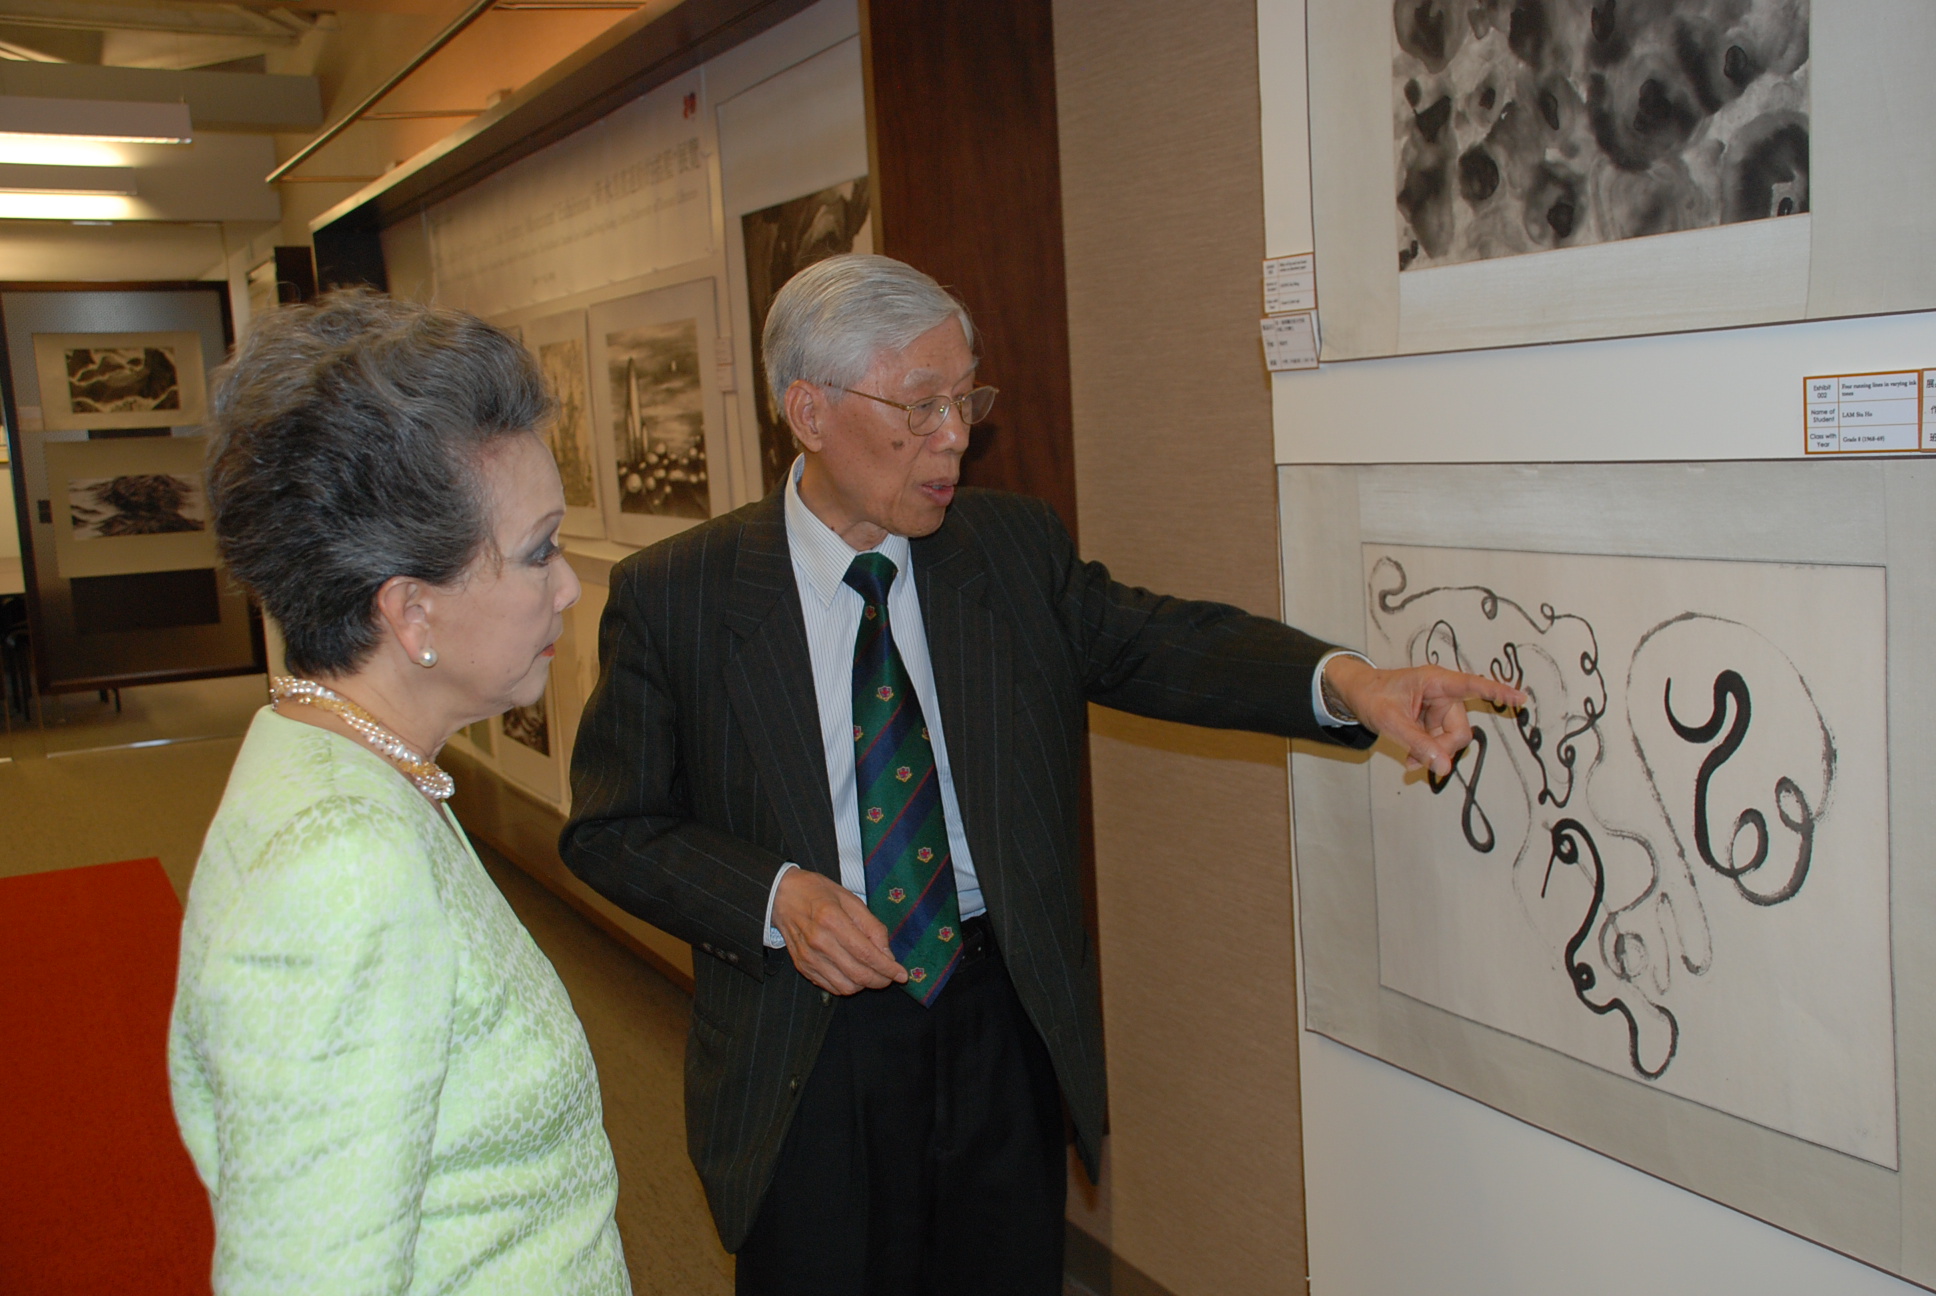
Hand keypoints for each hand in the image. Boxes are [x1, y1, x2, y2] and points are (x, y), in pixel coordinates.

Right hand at [772, 868, 906, 994]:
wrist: (781, 895)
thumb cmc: (818, 893)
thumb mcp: (850, 899)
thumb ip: (872, 926)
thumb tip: (887, 954)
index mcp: (832, 920)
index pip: (866, 954)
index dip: (888, 968)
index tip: (902, 974)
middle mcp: (819, 942)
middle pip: (858, 974)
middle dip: (881, 980)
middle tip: (890, 976)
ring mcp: (808, 957)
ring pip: (845, 986)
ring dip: (865, 985)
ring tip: (871, 974)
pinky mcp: (802, 966)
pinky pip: (831, 987)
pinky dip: (847, 985)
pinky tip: (853, 974)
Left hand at [1324, 655, 1526, 778]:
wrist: (1355, 693)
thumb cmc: (1371, 696)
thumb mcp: (1391, 722)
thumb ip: (1418, 743)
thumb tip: (1445, 767)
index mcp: (1436, 682)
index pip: (1473, 686)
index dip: (1498, 692)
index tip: (1521, 698)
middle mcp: (1443, 693)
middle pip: (1460, 729)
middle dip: (1443, 749)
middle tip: (1419, 763)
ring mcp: (1440, 707)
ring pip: (1452, 739)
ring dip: (1434, 754)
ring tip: (1410, 762)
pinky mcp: (1434, 719)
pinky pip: (1441, 742)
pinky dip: (1429, 753)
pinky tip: (1412, 760)